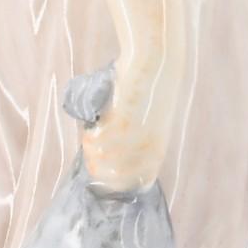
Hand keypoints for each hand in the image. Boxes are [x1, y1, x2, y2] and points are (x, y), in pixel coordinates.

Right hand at [82, 55, 170, 190]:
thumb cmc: (148, 93)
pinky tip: (91, 128)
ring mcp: (138, 136)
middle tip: (90, 152)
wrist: (155, 63)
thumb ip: (134, 144)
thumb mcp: (148, 124)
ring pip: (102, 159)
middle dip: (96, 167)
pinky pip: (99, 140)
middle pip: (113, 176)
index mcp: (158, 152)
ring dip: (91, 150)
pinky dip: (90, 137)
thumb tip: (107, 160)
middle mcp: (149, 149)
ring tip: (89, 139)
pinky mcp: (124, 121)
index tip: (102, 169)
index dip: (114, 181)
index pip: (135, 184)